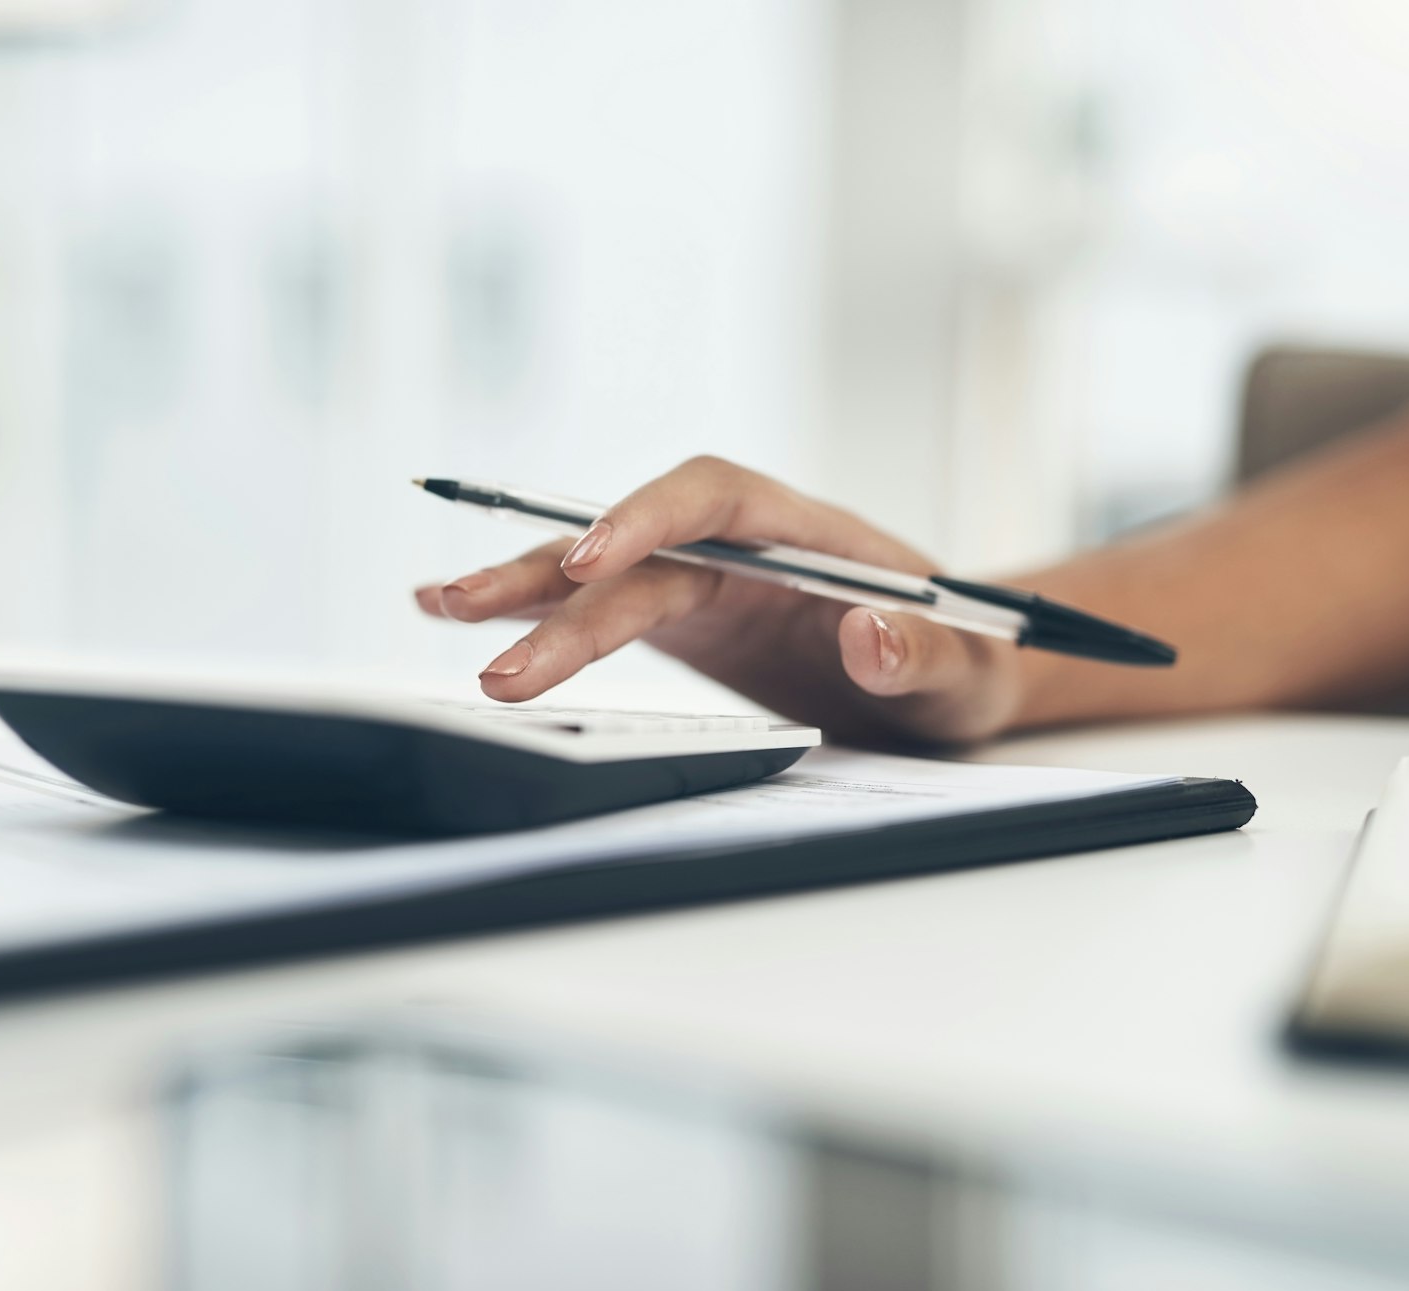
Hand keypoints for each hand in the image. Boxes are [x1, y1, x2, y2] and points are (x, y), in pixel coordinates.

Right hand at [414, 457, 1023, 746]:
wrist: (958, 674)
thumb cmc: (972, 661)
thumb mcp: (969, 673)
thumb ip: (924, 653)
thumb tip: (867, 634)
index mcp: (812, 533)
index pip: (715, 498)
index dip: (648, 518)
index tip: (593, 559)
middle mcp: (747, 543)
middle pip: (636, 543)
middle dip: (554, 575)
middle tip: (476, 622)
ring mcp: (709, 577)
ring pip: (601, 571)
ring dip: (521, 586)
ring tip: (436, 604)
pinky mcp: (685, 614)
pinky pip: (599, 603)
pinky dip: (536, 607)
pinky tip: (463, 612)